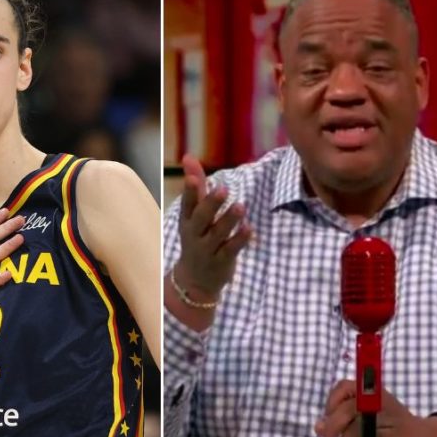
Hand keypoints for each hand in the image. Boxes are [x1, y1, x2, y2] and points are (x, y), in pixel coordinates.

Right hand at [172, 155, 251, 301]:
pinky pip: (231, 250)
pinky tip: (249, 229)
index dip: (189, 191)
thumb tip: (188, 156)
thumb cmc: (196, 238)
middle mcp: (195, 234)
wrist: (193, 281)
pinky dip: (240, 239)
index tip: (192, 178)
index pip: (187, 204)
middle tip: (223, 189)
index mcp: (187, 220)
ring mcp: (207, 249)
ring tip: (240, 206)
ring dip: (229, 220)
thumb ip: (196, 186)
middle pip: (201, 218)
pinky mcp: (222, 262)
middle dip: (211, 204)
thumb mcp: (192, 214)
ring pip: (218, 234)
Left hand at [315, 379, 436, 436]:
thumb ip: (342, 422)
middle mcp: (378, 399)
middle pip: (348, 406)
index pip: (344, 386)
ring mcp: (388, 415)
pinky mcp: (395, 433)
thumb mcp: (364, 423)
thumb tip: (318, 426)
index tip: (326, 417)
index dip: (332, 400)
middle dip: (333, 423)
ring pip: (357, 421)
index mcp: (371, 392)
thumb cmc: (392, 430)